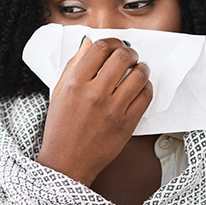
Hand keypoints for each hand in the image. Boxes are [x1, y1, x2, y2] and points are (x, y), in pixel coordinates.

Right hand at [36, 37, 152, 184]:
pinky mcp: (127, 124)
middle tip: (129, 56)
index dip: (111, 41)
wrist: (67, 163)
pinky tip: (141, 87)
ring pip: (139, 75)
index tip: (115, 45)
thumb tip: (89, 43)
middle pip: (122, 57)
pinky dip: (146, 87)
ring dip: (141, 68)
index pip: (100, 48)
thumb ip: (74, 65)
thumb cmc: (61, 128)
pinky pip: (146, 96)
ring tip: (137, 70)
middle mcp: (94, 94)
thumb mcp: (59, 92)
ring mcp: (112, 110)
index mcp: (75, 84)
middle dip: (129, 52)